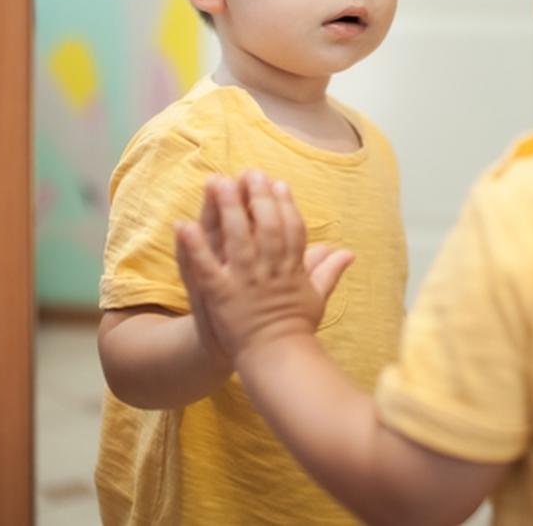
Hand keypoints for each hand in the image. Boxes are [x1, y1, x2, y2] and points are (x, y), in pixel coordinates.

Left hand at [175, 171, 354, 367]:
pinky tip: (183, 225)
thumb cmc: (296, 329)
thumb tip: (349, 251)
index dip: (285, 204)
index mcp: (292, 269)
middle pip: (266, 226)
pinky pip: (205, 267)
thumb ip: (329, 270)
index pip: (292, 229)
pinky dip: (194, 246)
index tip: (278, 183)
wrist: (275, 359)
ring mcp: (245, 282)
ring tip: (218, 183)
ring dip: (227, 209)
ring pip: (237, 239)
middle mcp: (270, 271)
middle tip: (249, 172)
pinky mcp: (221, 295)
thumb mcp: (316, 297)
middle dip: (258, 197)